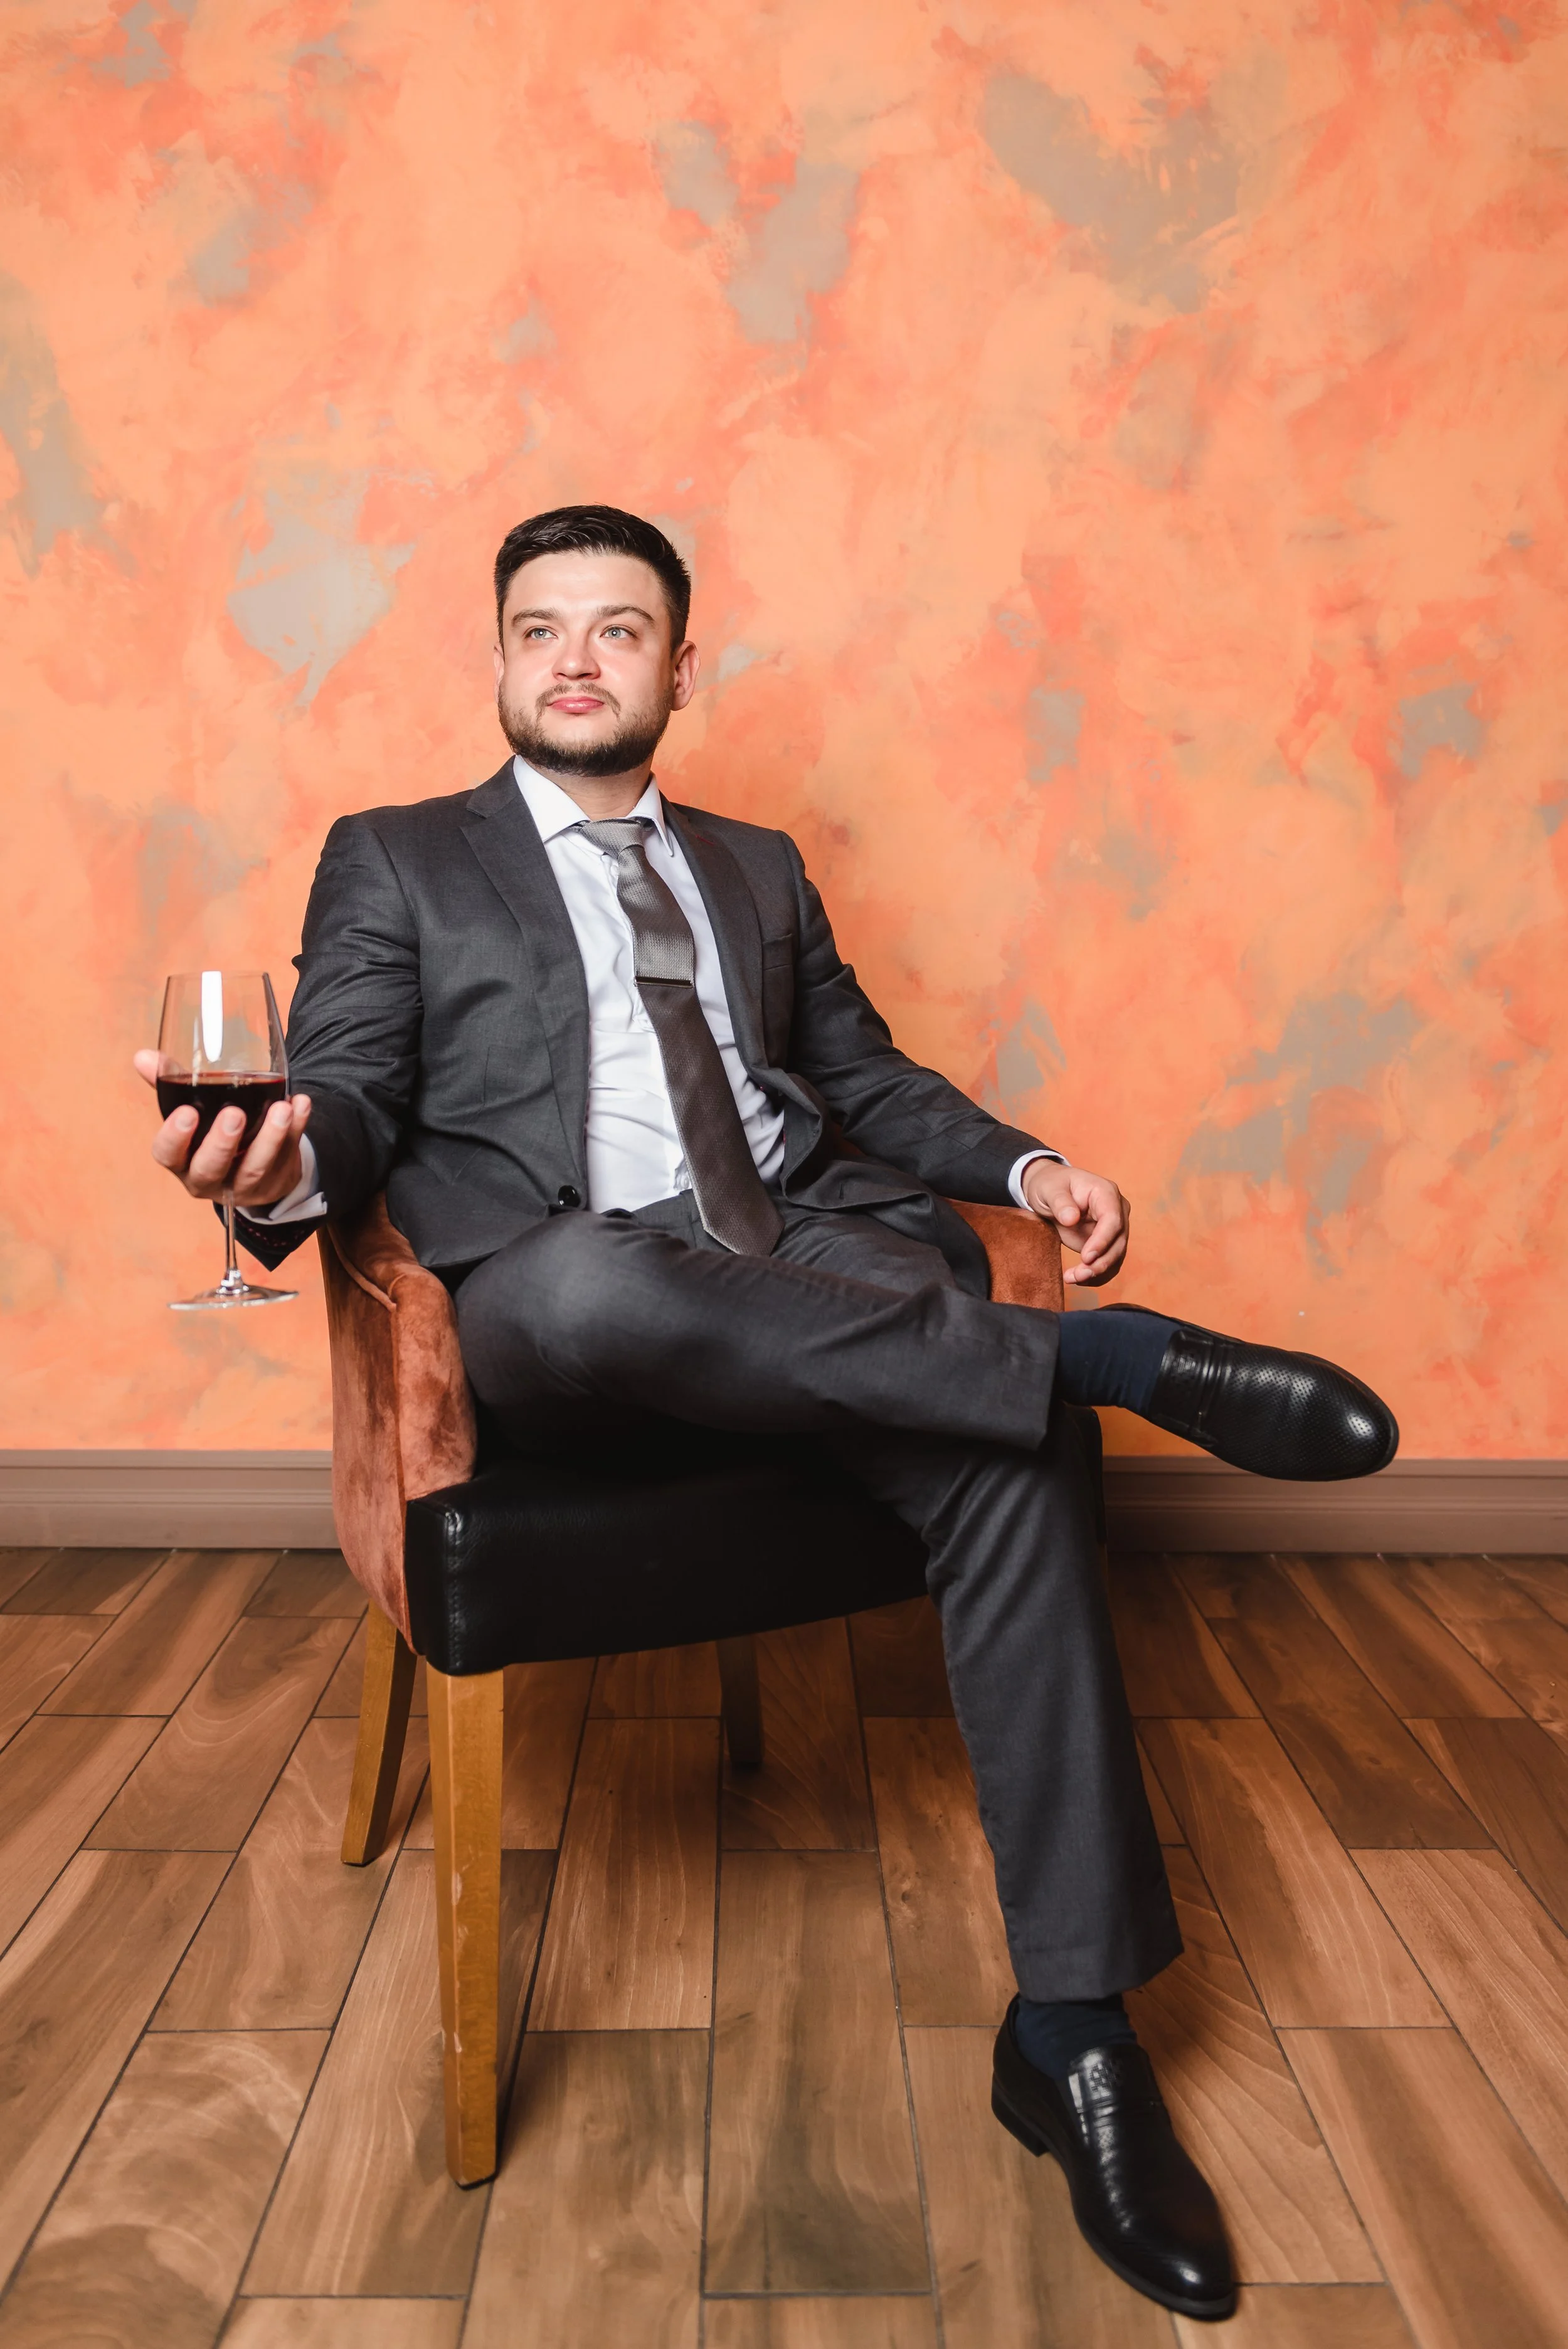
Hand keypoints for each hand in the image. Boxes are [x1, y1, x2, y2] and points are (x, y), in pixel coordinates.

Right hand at [134, 1051, 312, 1209]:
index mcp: (181, 1160)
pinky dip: (296, 1130)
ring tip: (281, 1108)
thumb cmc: (210, 1132)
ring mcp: (243, 1184)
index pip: (168, 1155)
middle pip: (210, 1168)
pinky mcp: (275, 1181)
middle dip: (222, 1143)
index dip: (174, 1138)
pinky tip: (301, 1104)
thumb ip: (171, 1083)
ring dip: (270, 1138)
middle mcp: (208, 1177)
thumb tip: (143, 1056)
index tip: (186, 1114)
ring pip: (255, 1168)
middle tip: (235, 1114)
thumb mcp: (191, 1109)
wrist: (252, 1163)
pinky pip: (288, 1156)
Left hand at [1021, 1159, 1129, 1286]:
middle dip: (1100, 1262)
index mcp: (1106, 1192)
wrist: (1049, 1193)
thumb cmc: (1050, 1185)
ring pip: (1116, 1256)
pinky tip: (1079, 1279)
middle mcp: (1116, 1210)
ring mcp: (1114, 1228)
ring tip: (1073, 1278)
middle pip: (1118, 1241)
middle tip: (1077, 1275)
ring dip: (1098, 1272)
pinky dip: (1097, 1275)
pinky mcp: (1106, 1243)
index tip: (1085, 1257)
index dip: (1102, 1240)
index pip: (1113, 1219)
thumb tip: (1072, 1219)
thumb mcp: (1049, 1189)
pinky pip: (1109, 1263)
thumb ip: (1060, 1202)